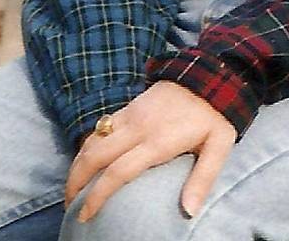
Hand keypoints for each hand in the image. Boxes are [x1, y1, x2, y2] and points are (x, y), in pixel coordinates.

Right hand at [65, 81, 236, 221]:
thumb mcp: (219, 145)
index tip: (85, 215)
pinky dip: (87, 146)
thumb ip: (203, 178)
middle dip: (75, 182)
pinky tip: (87, 161)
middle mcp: (139, 127)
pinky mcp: (130, 105)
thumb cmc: (215, 115)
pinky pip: (100, 127)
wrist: (209, 74)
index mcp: (158, 141)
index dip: (97, 196)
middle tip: (70, 204)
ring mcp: (131, 113)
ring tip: (73, 187)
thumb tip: (188, 212)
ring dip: (77, 164)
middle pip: (95, 156)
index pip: (118, 172)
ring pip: (93, 140)